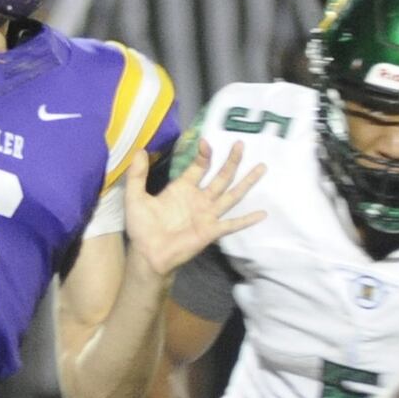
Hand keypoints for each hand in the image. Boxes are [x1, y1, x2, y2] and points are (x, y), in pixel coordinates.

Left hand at [124, 140, 265, 279]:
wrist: (148, 254)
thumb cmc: (142, 227)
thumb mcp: (136, 197)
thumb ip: (138, 175)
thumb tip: (141, 151)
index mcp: (183, 188)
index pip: (199, 166)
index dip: (204, 154)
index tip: (206, 143)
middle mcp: (199, 198)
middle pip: (221, 176)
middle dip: (232, 161)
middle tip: (241, 144)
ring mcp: (208, 214)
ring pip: (232, 194)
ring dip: (246, 182)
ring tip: (262, 167)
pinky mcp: (212, 231)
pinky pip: (232, 224)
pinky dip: (247, 219)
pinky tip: (262, 213)